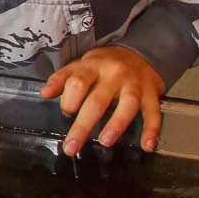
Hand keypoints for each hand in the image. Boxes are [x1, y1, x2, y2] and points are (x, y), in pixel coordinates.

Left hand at [40, 46, 165, 155]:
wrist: (140, 52)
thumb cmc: (106, 64)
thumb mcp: (82, 65)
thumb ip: (62, 79)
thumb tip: (44, 93)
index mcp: (93, 66)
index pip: (77, 83)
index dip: (69, 101)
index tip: (66, 113)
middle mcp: (115, 74)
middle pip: (97, 100)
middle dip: (83, 125)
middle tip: (72, 145)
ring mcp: (135, 84)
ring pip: (128, 104)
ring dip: (116, 124)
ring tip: (105, 141)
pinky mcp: (152, 93)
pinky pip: (154, 112)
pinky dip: (152, 129)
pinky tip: (147, 144)